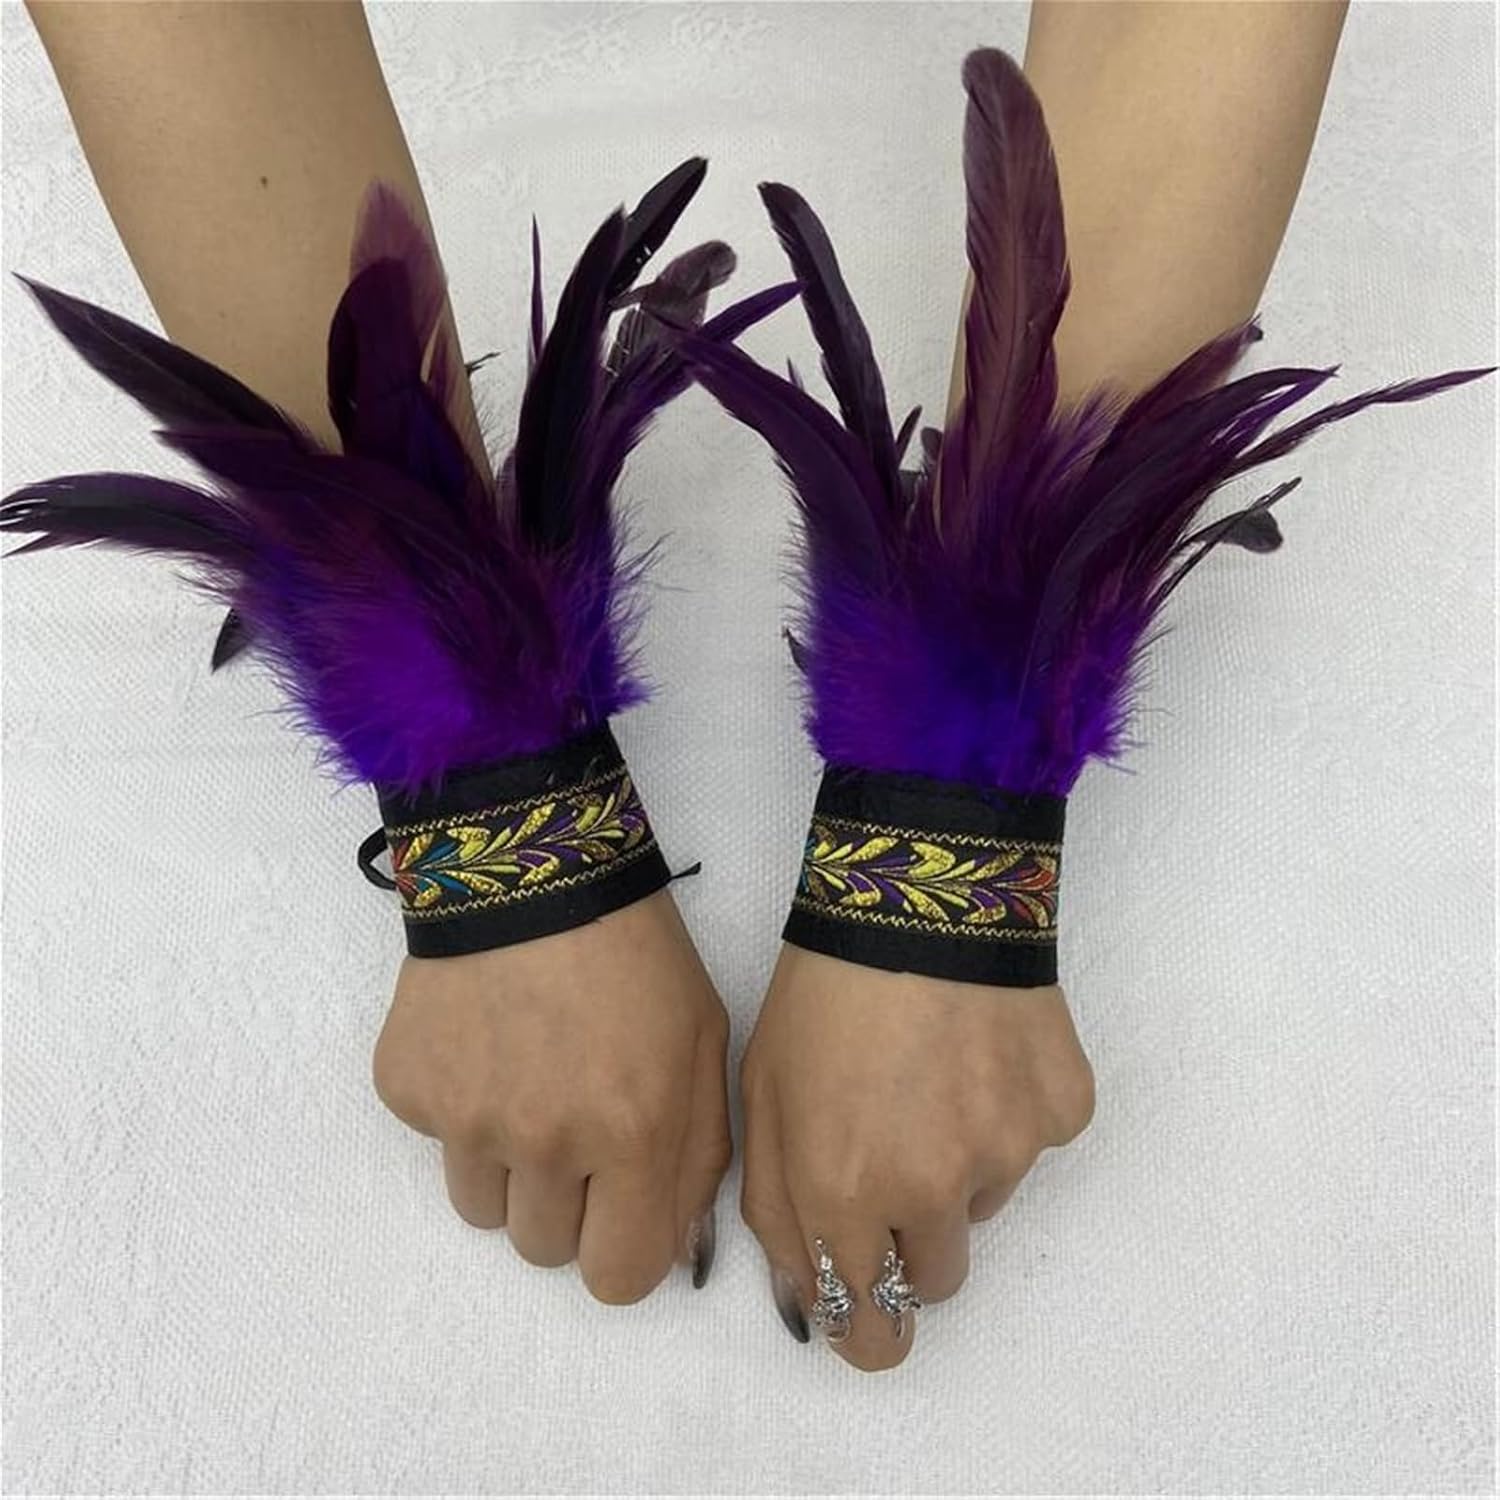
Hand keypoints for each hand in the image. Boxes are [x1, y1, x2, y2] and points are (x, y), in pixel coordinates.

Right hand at [371, 889, 731, 1302]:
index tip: (622, 1214)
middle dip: (567, 1208)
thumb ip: (697, 1155)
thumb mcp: (701, 1044)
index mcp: (631, 1133)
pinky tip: (488, 1043)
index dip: (624, 1252)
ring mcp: (465, 1119)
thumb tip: (673, 1244)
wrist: (533, 867)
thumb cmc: (636, 951)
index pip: (617, 1279)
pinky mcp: (408, 1088)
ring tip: (529, 1082)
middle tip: (577, 1130)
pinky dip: (461, 1109)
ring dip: (509, 1170)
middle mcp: (543, 1142)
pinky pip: (437, 1142)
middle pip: (543, 1253)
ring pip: (482, 1210)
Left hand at [740, 944, 1093, 1369]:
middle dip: (911, 1243)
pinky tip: (976, 1050)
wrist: (917, 898)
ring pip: (984, 1204)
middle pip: (937, 1282)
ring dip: (958, 1167)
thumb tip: (808, 1302)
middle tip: (894, 1162)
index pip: (871, 1330)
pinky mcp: (1061, 1111)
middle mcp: (933, 1190)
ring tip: (930, 1077)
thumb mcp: (764, 1100)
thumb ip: (778, 1213)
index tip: (867, 1320)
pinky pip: (1031, 1142)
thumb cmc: (820, 995)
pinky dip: (1006, 1112)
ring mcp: (1008, 1151)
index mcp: (846, 1193)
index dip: (867, 1332)